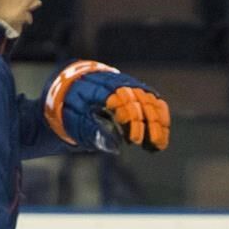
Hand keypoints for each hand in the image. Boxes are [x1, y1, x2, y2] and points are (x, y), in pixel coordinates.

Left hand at [43, 60, 169, 152]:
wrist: (66, 92)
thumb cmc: (68, 111)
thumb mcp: (74, 124)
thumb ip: (93, 133)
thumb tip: (116, 147)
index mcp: (95, 86)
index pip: (120, 100)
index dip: (131, 120)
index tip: (135, 140)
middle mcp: (114, 81)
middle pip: (139, 99)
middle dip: (148, 123)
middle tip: (151, 145)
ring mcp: (125, 83)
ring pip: (149, 99)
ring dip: (158, 121)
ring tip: (159, 144)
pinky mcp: (133, 88)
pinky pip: (152, 99)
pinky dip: (160, 115)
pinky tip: (161, 134)